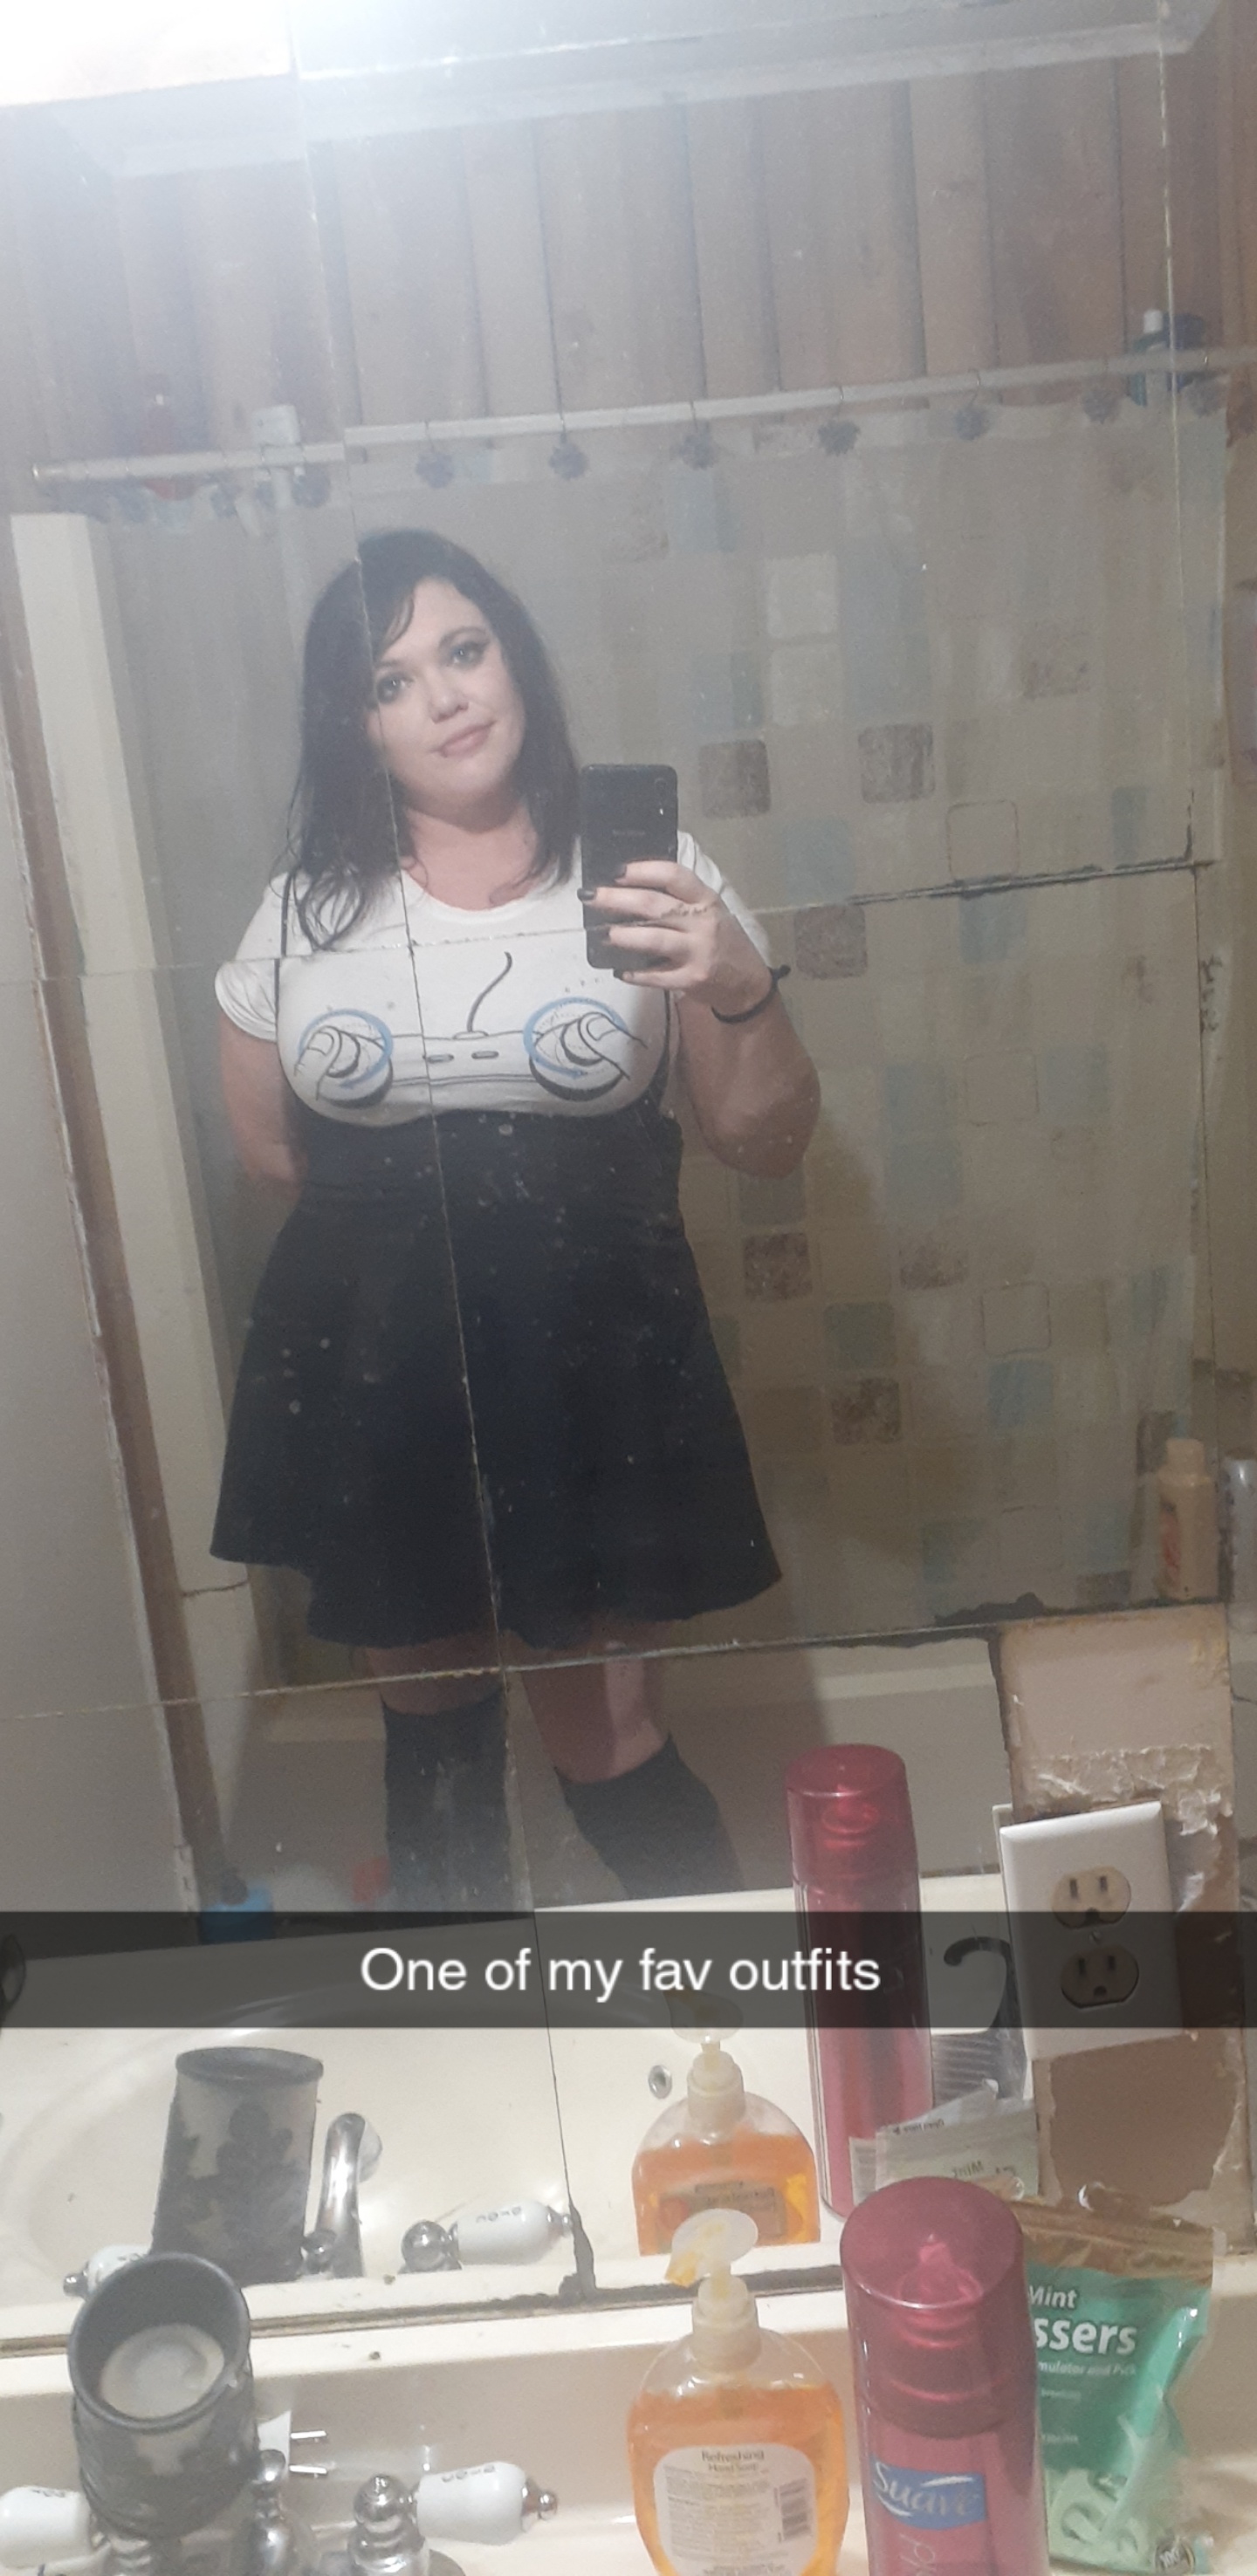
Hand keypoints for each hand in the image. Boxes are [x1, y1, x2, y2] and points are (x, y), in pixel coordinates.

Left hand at [583, 859, 773, 1015]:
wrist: (747, 982)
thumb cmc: (722, 941)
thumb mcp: (709, 912)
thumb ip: (680, 901)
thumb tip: (630, 890)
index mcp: (706, 900)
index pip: (674, 875)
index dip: (642, 871)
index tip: (616, 872)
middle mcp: (702, 922)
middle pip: (655, 905)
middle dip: (617, 899)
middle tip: (591, 897)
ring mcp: (698, 952)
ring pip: (654, 939)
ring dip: (625, 935)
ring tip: (603, 934)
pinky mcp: (691, 979)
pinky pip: (657, 976)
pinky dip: (636, 974)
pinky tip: (620, 971)